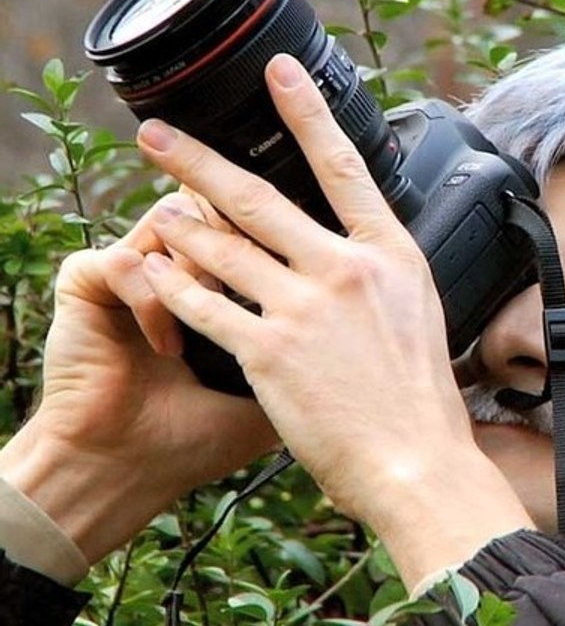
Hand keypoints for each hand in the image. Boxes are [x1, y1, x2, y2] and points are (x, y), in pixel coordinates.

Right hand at [0, 193, 276, 562]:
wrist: (131, 472)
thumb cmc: (206, 433)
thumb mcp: (278, 379)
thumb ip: (313, 332)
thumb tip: (370, 305)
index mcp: (219, 272)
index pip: (252, 214)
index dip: (273, 215)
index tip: (303, 248)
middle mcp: (173, 258)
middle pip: (217, 199)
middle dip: (242, 230)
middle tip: (264, 278)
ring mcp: (131, 266)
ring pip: (176, 221)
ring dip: (201, 265)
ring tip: (218, 315)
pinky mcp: (87, 282)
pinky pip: (128, 262)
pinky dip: (154, 303)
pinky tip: (166, 348)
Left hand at [137, 54, 533, 586]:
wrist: (417, 461)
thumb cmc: (421, 397)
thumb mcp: (419, 311)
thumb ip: (381, 270)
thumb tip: (356, 244)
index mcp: (388, 254)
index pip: (343, 165)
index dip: (308, 112)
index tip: (281, 71)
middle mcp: (344, 269)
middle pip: (259, 197)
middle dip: (199, 161)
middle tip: (157, 136)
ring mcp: (304, 308)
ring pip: (224, 248)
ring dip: (180, 224)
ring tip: (154, 208)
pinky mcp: (269, 352)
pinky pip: (207, 308)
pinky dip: (175, 286)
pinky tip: (154, 272)